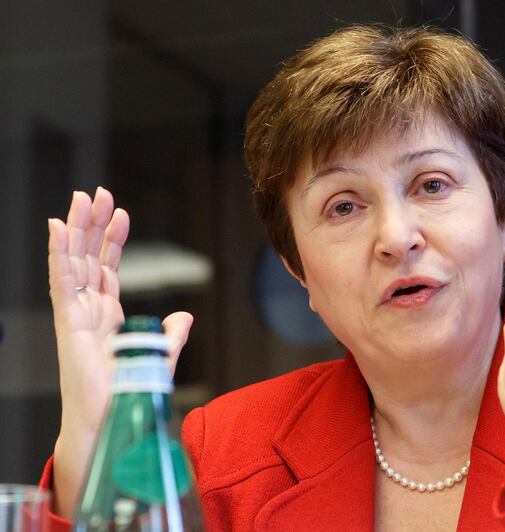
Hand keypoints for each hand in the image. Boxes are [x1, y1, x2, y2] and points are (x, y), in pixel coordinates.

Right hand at [48, 187, 192, 517]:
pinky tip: (59, 227)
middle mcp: (88, 310)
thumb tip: (185, 318)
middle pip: (88, 257)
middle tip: (97, 192)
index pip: (107, 267)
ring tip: (80, 198)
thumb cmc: (128, 392)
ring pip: (74, 262)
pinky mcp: (69, 322)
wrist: (112, 418)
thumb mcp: (158, 356)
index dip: (112, 239)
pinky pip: (62, 281)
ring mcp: (76, 314)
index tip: (120, 212)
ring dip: (76, 229)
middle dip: (92, 224)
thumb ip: (170, 335)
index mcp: (107, 315)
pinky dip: (59, 253)